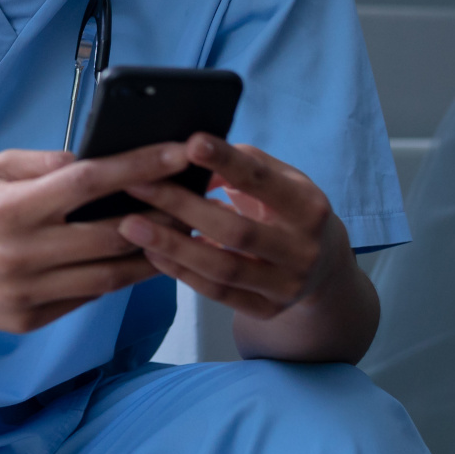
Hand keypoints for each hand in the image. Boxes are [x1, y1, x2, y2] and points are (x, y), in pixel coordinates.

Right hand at [0, 146, 174, 334]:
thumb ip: (43, 165)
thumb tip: (97, 161)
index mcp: (11, 208)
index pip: (90, 182)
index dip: (140, 166)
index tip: (179, 153)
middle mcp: (22, 253)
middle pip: (112, 235)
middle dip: (162, 216)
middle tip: (195, 202)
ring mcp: (26, 292)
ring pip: (109, 275)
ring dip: (151, 255)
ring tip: (180, 237)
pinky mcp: (28, 320)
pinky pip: (86, 298)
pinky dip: (114, 279)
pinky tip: (134, 263)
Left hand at [118, 133, 377, 361]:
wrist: (323, 269)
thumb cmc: (287, 210)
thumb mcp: (280, 182)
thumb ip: (242, 166)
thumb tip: (190, 158)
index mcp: (309, 207)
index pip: (263, 181)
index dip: (227, 162)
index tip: (190, 143)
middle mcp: (304, 250)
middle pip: (236, 230)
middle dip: (183, 206)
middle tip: (136, 185)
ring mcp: (287, 286)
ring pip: (223, 268)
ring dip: (173, 246)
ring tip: (132, 225)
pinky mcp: (267, 310)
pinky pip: (217, 293)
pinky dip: (182, 273)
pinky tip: (152, 254)